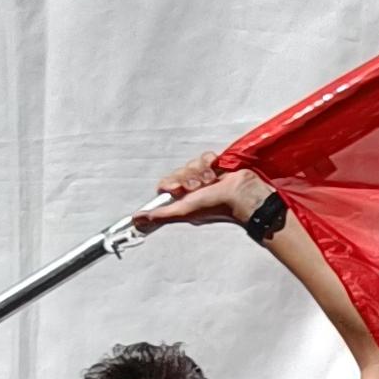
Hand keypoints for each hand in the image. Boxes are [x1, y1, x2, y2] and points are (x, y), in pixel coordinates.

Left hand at [133, 155, 269, 232]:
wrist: (242, 195)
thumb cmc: (216, 207)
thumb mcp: (183, 212)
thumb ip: (160, 215)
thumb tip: (136, 221)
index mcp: (182, 200)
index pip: (166, 184)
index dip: (171, 184)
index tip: (178, 189)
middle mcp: (192, 190)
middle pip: (178, 173)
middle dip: (188, 177)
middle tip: (199, 186)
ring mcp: (204, 178)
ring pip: (191, 164)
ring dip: (201, 171)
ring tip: (212, 180)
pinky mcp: (215, 167)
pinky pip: (205, 157)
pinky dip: (210, 162)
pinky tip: (217, 171)